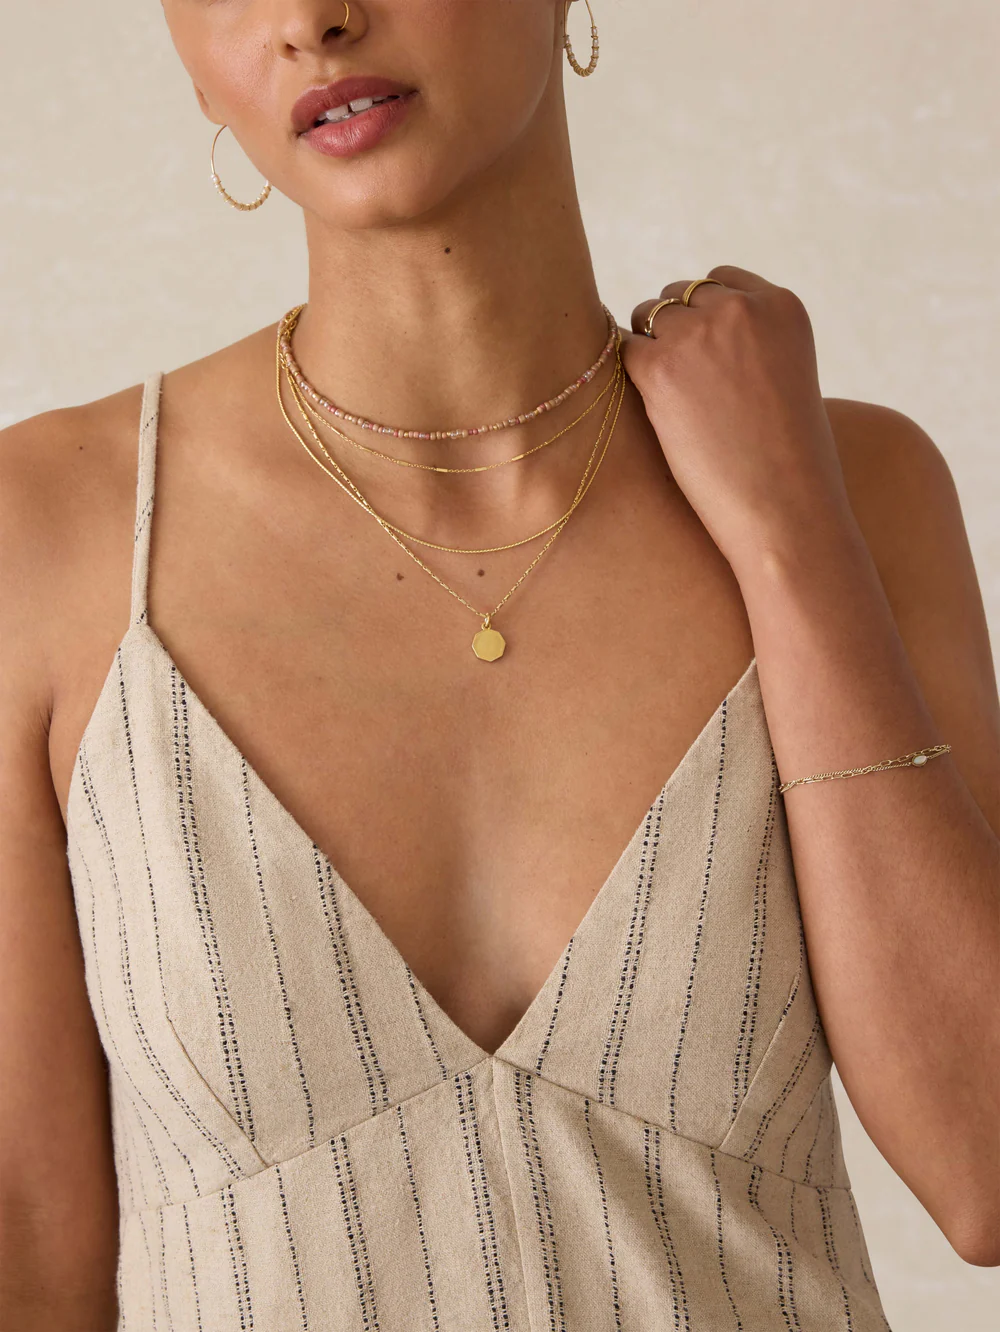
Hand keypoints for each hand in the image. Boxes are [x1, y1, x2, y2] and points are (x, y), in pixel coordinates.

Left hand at [620, 265, 857, 576]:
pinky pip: (623, 350)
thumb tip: (688, 334)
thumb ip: (750, 343)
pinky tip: (650, 408)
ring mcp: (698, 334)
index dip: (703, 318)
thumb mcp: (787, 378)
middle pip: (679, 296)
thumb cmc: (789, 462)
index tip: (706, 358)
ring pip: (647, 317)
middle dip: (674, 333)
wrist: (786, 508)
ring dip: (650, 352)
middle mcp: (740, 308)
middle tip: (686, 388)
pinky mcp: (660, 368)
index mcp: (782, 305)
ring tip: (674, 403)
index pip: (720, 281)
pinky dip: (629, 375)